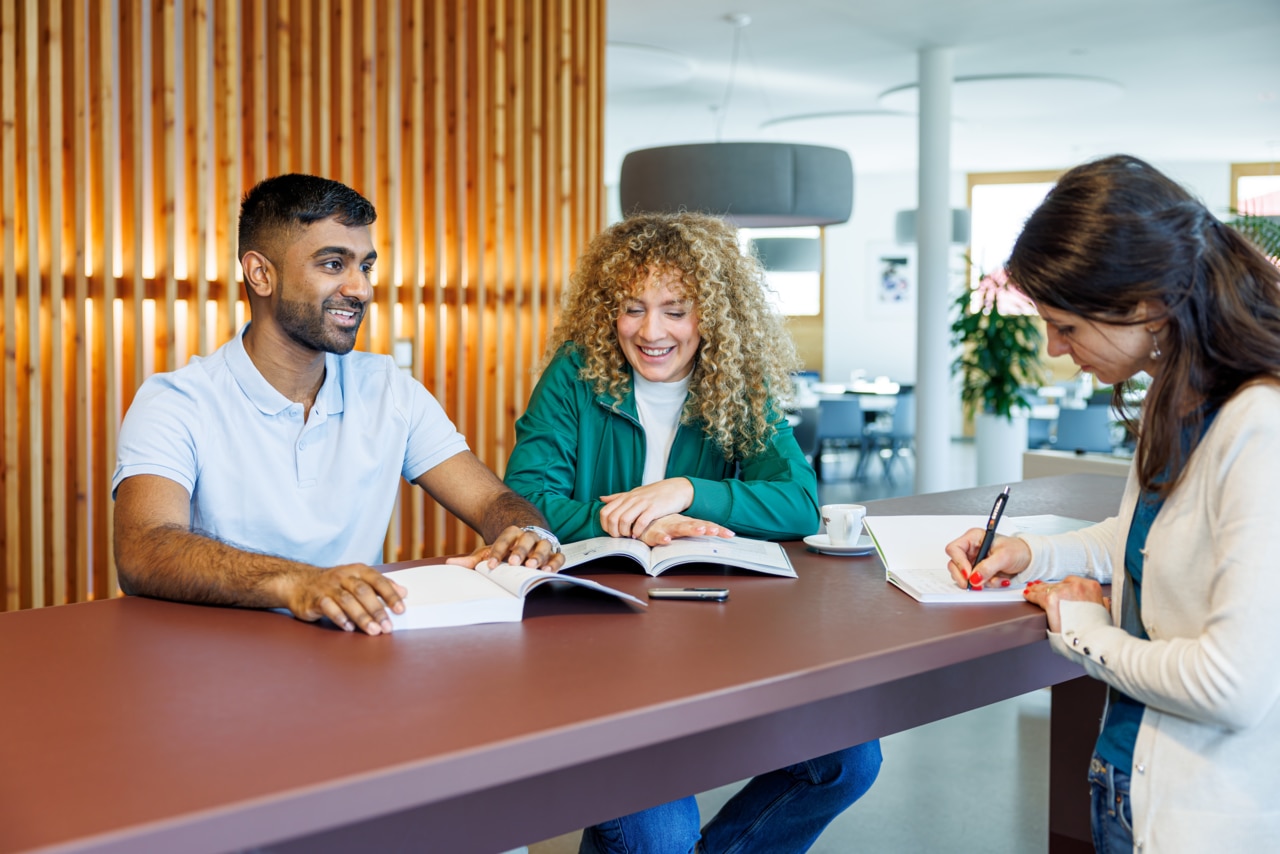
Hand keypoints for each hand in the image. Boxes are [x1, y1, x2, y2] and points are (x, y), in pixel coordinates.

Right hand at [282, 564, 406, 635]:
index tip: (401, 610)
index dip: (390, 594)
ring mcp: (328, 587)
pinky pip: (328, 608)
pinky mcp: (314, 599)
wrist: (298, 582)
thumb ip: (381, 585)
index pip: (377, 581)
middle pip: (363, 592)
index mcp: (357, 570)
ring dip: (362, 617)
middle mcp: (343, 576)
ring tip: (373, 631)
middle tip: (388, 627)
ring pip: (347, 601)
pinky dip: (340, 618)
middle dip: (377, 610)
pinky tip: (349, 628)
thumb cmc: (334, 583)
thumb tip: (404, 592)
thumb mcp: (358, 579)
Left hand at [446, 526, 565, 571]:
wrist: (526, 539)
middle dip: (520, 550)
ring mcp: (543, 543)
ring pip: (543, 546)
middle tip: (514, 562)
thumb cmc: (507, 550)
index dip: (497, 551)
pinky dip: (555, 563)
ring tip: (532, 567)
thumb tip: (450, 563)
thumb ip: (472, 559)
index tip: (490, 565)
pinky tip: (547, 571)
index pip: (505, 538)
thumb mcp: (489, 552)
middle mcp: (530, 535)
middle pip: (527, 539)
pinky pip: (558, 556)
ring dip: (538, 556)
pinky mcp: (555, 553)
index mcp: (513, 533)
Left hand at [599, 478, 694, 537]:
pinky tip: (638, 534)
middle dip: (614, 531)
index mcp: (625, 497)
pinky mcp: (654, 509)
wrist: (676, 488)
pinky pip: (641, 522)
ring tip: (630, 535)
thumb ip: (618, 497)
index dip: (605, 525)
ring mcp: (643, 503)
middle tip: (620, 536)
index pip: (605, 512)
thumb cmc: (655, 493)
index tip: (612, 532)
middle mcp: (632, 499)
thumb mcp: (635, 492)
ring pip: (624, 520)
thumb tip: (602, 499)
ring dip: (624, 532)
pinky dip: (637, 531)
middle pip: (613, 518)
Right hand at [637, 514, 734, 546]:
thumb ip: (692, 531)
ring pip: (679, 529)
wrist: (638, 520)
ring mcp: (665, 528)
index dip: (717, 529)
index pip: (704, 526)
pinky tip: (667, 540)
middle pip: (695, 526)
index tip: (730, 534)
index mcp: (685, 523)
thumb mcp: (678, 528)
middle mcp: (677, 524)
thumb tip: (710, 535)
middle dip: (706, 528)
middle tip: (717, 530)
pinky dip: (662, 538)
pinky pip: (657, 536)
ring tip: (699, 530)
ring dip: (689, 530)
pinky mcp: (652, 534)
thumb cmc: (660, 525)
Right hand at [944, 529, 1031, 588]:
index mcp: (974, 538)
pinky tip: (998, 580)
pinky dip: (987, 584)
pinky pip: (975, 582)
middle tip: (974, 585)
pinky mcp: (978, 572)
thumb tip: (974, 577)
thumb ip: (988, 567)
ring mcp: (973, 561)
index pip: (954, 549)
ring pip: (962, 575)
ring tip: (994, 579)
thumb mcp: (1004, 556)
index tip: (968, 574)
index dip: (959, 562)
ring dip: (978, 582)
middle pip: (954, 564)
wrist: (1029, 559)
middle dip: (964, 576)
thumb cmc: (1018, 550)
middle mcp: (971, 549)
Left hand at [1021, 576, 1105, 632]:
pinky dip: (1032, 596)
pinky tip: (1028, 596)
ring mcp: (1063, 591)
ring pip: (1047, 588)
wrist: (1092, 639)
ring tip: (1032, 591)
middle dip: (1050, 588)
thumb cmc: (1098, 629)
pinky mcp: (1051, 599)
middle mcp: (1077, 585)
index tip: (1058, 589)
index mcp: (1091, 586)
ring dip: (1039, 590)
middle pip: (1058, 584)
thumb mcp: (1104, 610)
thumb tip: (1101, 601)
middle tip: (1041, 589)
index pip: (1072, 582)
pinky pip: (1038, 596)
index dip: (1062, 587)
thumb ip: (1100, 602)